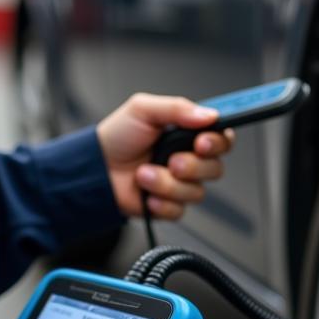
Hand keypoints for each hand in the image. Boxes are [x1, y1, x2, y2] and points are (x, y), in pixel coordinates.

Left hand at [97, 93, 234, 218]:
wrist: (96, 168)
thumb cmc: (118, 136)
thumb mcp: (143, 109)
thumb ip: (178, 108)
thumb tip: (209, 114)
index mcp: (188, 132)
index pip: (222, 137)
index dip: (219, 142)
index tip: (202, 143)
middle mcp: (189, 158)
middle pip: (215, 168)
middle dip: (192, 166)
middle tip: (171, 161)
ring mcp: (180, 184)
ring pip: (196, 192)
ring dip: (167, 183)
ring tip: (144, 174)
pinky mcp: (169, 205)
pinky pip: (179, 210)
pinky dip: (160, 202)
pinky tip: (145, 193)